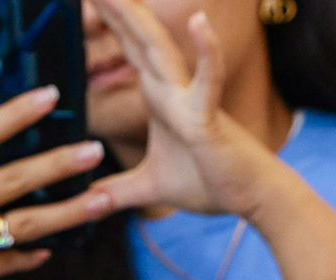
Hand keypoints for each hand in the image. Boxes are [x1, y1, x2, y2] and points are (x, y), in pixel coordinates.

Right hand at [0, 86, 111, 279]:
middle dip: (60, 164)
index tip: (50, 96)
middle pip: (16, 180)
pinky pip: (13, 260)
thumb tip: (23, 152)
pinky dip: (34, 254)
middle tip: (94, 151)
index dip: (17, 113)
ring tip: (101, 199)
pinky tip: (54, 247)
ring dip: (69, 212)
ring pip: (26, 224)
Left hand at [88, 0, 286, 219]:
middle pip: (138, 39)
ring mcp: (190, 98)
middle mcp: (172, 88)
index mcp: (158, 96)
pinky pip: (208, 80)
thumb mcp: (149, 188)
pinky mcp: (208, 117)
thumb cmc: (208, 183)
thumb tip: (86, 204)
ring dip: (140, 20)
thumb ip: (116, 193)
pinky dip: (206, 51)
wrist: (249, 198)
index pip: (128, 49)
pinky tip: (199, 22)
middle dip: (115, 9)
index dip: (109, 21)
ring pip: (161, 50)